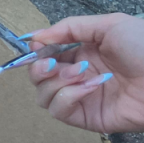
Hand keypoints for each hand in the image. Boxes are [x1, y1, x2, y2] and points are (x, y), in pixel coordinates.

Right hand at [24, 13, 143, 132]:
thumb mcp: (109, 25)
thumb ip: (70, 27)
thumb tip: (34, 37)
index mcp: (81, 54)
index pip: (45, 56)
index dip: (36, 52)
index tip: (37, 46)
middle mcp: (77, 76)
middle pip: (38, 78)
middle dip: (40, 69)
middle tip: (53, 64)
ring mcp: (80, 98)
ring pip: (43, 96)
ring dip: (57, 82)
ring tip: (82, 73)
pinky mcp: (85, 117)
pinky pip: (59, 110)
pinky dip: (68, 96)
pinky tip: (92, 86)